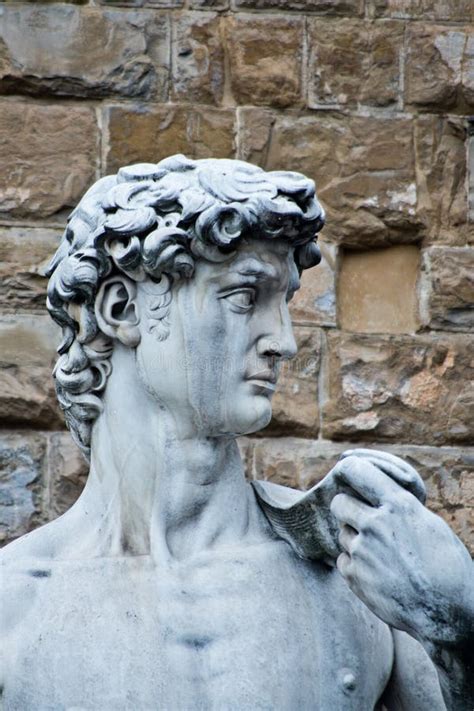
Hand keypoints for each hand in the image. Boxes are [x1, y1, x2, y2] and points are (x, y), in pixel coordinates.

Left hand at [329, 450, 473, 645]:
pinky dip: (354, 565)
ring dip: (354, 540)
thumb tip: (380, 496)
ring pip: (342, 533)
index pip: (357, 471)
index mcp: (399, 505)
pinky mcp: (354, 576)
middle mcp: (376, 524)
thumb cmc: (447, 567)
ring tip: (381, 555)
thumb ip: (400, 508)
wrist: (448, 613)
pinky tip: (377, 573)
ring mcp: (362, 551)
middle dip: (347, 509)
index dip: (349, 472)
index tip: (348, 476)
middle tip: (362, 520)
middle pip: (339, 503)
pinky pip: (342, 559)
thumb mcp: (430, 524)